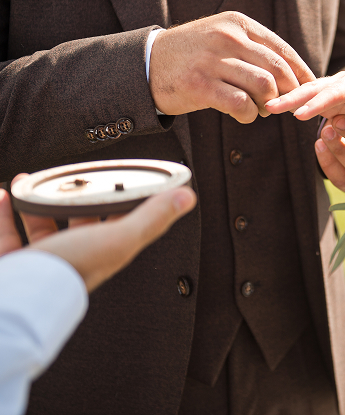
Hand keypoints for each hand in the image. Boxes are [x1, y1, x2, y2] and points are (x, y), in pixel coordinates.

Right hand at [0, 178, 195, 291]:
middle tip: (69, 178)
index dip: (123, 201)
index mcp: (105, 253)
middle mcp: (76, 258)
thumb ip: (151, 218)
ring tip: (30, 182)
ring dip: (36, 202)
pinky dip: (4, 214)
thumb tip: (188, 197)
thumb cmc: (69, 271)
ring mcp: (42, 264)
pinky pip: (8, 236)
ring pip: (41, 228)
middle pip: (79, 223)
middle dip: (75, 198)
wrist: (15, 303)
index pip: (121, 224)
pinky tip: (3, 195)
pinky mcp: (14, 265)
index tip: (120, 179)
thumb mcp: (118, 238)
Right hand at [149, 11, 314, 121]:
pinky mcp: (199, 84)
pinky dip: (249, 115)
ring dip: (269, 104)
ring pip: (264, 86)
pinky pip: (241, 104)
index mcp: (238, 24)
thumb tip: (292, 74)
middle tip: (286, 106)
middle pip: (278, 69)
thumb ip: (254, 49)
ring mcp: (212, 60)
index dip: (301, 73)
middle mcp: (227, 38)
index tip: (310, 89)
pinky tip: (243, 115)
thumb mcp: (223, 38)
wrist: (146, 63)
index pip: (283, 50)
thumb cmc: (192, 55)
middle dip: (289, 92)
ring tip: (261, 110)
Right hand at [264, 68, 344, 126]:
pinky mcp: (339, 103)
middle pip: (316, 88)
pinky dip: (301, 104)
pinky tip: (286, 109)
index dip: (315, 103)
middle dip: (293, 96)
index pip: (333, 92)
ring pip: (313, 94)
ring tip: (273, 107)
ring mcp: (342, 93)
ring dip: (293, 99)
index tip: (297, 115)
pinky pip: (316, 103)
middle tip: (270, 105)